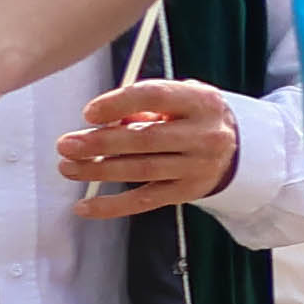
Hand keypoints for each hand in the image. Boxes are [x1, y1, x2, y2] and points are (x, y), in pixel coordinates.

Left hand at [57, 81, 234, 221]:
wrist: (236, 144)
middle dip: (100, 143)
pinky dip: (112, 206)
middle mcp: (205, 135)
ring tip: (69, 167)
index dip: (119, 104)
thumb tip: (101, 123)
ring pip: (142, 170)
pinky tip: (84, 206)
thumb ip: (144, 106)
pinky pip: (145, 201)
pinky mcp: (188, 191)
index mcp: (201, 102)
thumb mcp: (179, 99)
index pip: (156, 97)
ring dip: (99, 170)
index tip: (89, 113)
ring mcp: (199, 166)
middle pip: (146, 139)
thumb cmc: (192, 116)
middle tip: (67, 145)